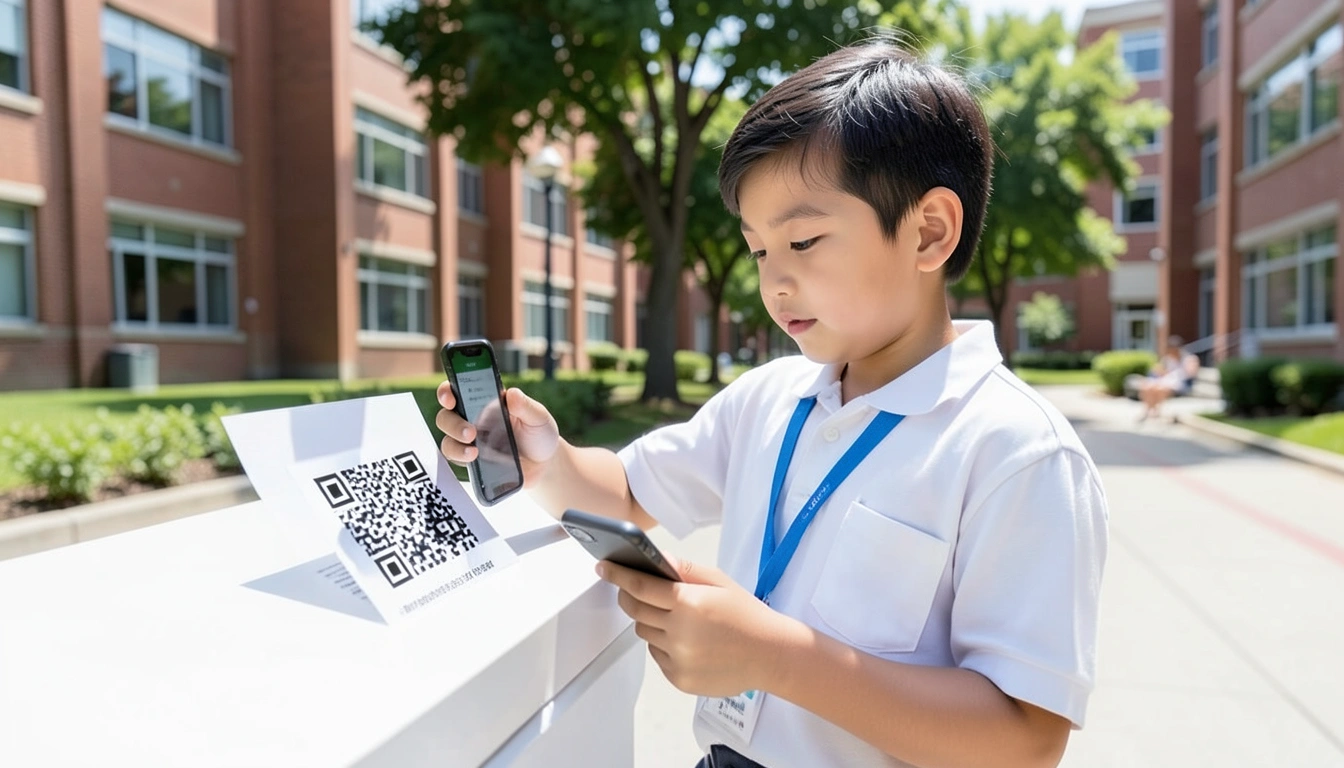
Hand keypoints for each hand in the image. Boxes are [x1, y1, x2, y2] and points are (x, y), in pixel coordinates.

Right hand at [435, 383, 559, 484]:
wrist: (544, 465)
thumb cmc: (539, 434)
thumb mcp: (538, 417)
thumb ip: (526, 406)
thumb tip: (512, 394)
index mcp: (486, 401)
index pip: (458, 389)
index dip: (447, 391)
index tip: (449, 398)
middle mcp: (473, 418)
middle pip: (446, 416)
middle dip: (452, 423)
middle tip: (470, 431)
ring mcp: (470, 440)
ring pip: (447, 438)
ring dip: (455, 443)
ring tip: (474, 451)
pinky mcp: (471, 460)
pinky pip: (456, 458)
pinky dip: (461, 458)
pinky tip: (474, 459)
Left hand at [597, 558, 801, 697]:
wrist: (769, 654)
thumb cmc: (746, 614)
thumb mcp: (718, 582)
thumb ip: (684, 569)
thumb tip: (655, 559)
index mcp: (689, 603)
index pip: (640, 586)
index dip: (618, 575)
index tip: (603, 567)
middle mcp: (679, 632)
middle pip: (635, 610)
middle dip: (629, 597)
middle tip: (632, 590)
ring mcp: (678, 658)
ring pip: (644, 633)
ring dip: (651, 622)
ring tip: (676, 619)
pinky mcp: (678, 678)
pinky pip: (657, 655)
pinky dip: (664, 645)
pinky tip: (687, 641)